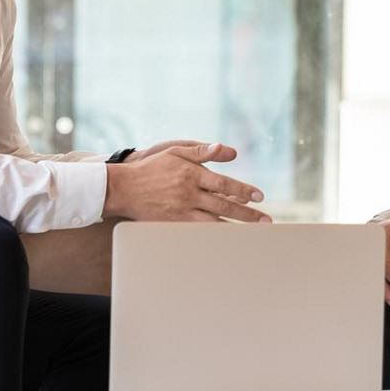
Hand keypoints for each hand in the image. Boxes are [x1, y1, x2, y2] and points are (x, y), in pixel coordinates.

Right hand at [102, 142, 270, 222]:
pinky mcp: (173, 223)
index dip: (244, 190)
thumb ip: (203, 151)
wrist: (123, 189)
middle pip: (224, 205)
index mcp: (192, 174)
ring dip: (235, 227)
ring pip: (214, 221)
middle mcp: (189, 193)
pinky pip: (199, 231)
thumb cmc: (152, 167)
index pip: (224, 184)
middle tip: (266, 221)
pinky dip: (215, 235)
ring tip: (253, 234)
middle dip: (247, 214)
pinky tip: (227, 240)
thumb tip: (229, 150)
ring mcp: (181, 210)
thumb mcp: (176, 151)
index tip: (259, 196)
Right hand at [375, 200, 389, 310]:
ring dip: (385, 288)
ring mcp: (373, 245)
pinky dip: (386, 281)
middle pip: (375, 269)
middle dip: (385, 289)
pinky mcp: (377, 251)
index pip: (383, 262)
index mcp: (381, 233)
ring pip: (375, 271)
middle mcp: (373, 239)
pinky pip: (379, 268)